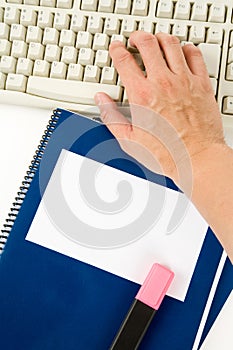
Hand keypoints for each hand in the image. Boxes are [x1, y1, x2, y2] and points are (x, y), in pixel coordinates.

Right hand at [94, 31, 224, 187]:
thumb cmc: (166, 153)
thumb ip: (111, 117)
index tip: (116, 48)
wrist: (196, 158)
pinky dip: (187, 48)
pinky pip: (195, 56)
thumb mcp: (129, 140)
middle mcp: (163, 83)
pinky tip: (183, 50)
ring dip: (160, 38)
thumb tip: (101, 100)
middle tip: (135, 39)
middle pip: (148, 44)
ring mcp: (184, 81)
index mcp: (142, 95)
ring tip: (156, 40)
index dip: (117, 50)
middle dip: (138, 37)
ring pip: (171, 44)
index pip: (124, 61)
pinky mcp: (201, 84)